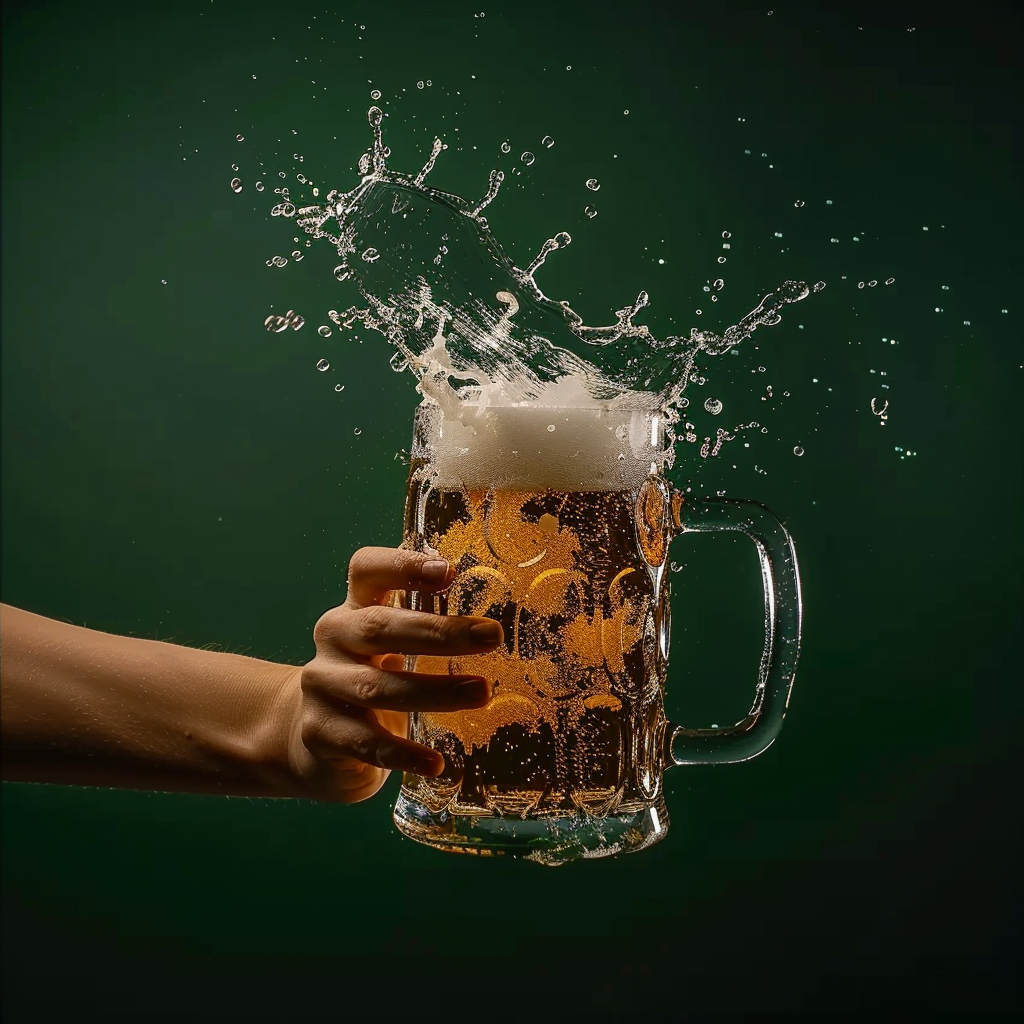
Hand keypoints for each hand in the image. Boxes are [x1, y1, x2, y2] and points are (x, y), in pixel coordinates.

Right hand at [284, 546, 502, 803]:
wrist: (311, 734)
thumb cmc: (370, 675)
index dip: (403, 565)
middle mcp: (334, 638)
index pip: (367, 570)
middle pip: (379, 627)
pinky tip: (437, 763)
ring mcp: (322, 685)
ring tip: (481, 693)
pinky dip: (404, 754)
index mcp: (354, 606)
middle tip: (491, 636)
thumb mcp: (390, 640)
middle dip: (439, 632)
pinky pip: (366, 744)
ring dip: (434, 691)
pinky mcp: (320, 732)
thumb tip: (493, 610)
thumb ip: (425, 619)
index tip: (448, 570)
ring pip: (377, 687)